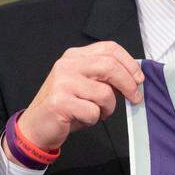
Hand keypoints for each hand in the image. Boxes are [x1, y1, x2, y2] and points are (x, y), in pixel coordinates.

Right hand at [14, 41, 143, 151]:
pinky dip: (94, 119)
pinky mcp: (60, 102)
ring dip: (108, 108)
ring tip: (98, 112)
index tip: (139, 79)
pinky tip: (82, 119)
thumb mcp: (85, 85)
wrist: (36, 126)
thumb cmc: (66, 106)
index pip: (109, 49)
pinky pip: (93, 111)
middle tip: (135, 98)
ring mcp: (62, 82)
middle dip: (129, 84)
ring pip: (104, 93)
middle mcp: (67, 65)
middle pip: (110, 66)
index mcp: (75, 56)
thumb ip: (105, 77)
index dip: (129, 63)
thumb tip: (134, 78)